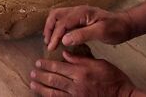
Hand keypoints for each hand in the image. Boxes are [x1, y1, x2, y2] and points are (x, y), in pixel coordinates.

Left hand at [30, 53, 144, 96]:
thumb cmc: (114, 79)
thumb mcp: (99, 63)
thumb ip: (81, 59)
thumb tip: (65, 53)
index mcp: (81, 72)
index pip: (59, 67)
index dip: (47, 65)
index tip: (38, 62)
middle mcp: (77, 85)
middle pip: (53, 80)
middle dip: (40, 76)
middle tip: (32, 72)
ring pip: (54, 93)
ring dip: (41, 88)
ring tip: (32, 84)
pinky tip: (44, 96)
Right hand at [44, 6, 134, 49]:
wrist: (126, 24)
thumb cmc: (115, 28)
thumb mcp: (101, 32)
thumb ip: (82, 35)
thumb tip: (64, 40)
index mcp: (81, 12)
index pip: (62, 23)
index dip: (55, 36)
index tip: (51, 48)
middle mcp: (77, 10)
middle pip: (55, 15)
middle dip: (49, 28)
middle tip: (48, 43)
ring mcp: (78, 13)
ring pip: (58, 16)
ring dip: (52, 27)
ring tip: (50, 40)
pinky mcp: (80, 18)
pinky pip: (64, 20)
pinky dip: (58, 27)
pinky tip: (59, 37)